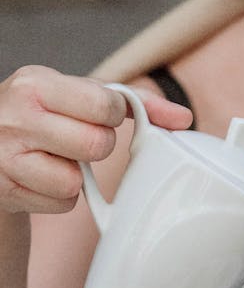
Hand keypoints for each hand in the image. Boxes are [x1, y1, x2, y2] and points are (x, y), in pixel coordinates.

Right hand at [0, 65, 191, 214]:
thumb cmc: (41, 111)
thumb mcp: (75, 92)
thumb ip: (132, 101)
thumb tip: (182, 118)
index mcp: (35, 84)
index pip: (105, 106)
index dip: (113, 117)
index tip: (101, 116)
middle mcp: (16, 118)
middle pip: (97, 146)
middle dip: (97, 145)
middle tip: (78, 138)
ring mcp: (6, 158)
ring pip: (76, 181)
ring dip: (77, 174)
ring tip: (56, 157)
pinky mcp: (6, 191)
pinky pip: (61, 203)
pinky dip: (60, 195)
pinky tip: (43, 176)